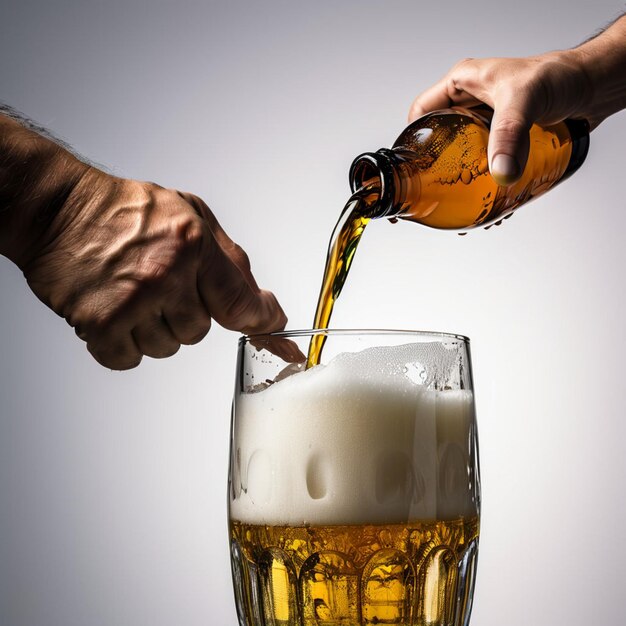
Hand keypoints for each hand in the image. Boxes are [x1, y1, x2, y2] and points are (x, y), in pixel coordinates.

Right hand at [21, 169, 291, 368]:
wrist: (60, 211)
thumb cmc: (126, 212)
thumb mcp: (191, 215)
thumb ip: (229, 260)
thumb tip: (261, 301)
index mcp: (193, 245)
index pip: (241, 302)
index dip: (262, 322)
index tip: (275, 331)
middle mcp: (166, 275)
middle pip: (200, 332)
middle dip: (186, 315)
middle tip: (161, 286)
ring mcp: (133, 302)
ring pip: (167, 348)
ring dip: (154, 329)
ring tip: (133, 293)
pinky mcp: (100, 325)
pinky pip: (131, 359)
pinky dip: (124, 344)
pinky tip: (115, 312)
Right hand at [408, 53, 590, 185]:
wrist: (593, 85)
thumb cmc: (559, 75)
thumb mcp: (525, 100)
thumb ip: (509, 135)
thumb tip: (500, 172)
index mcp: (461, 84)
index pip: (420, 113)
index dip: (413, 140)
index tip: (414, 167)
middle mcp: (469, 102)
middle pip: (439, 138)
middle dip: (438, 165)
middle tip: (440, 189)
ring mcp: (486, 121)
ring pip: (461, 152)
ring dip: (462, 176)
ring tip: (465, 197)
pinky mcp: (503, 137)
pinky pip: (483, 160)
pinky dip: (484, 178)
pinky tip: (490, 192)